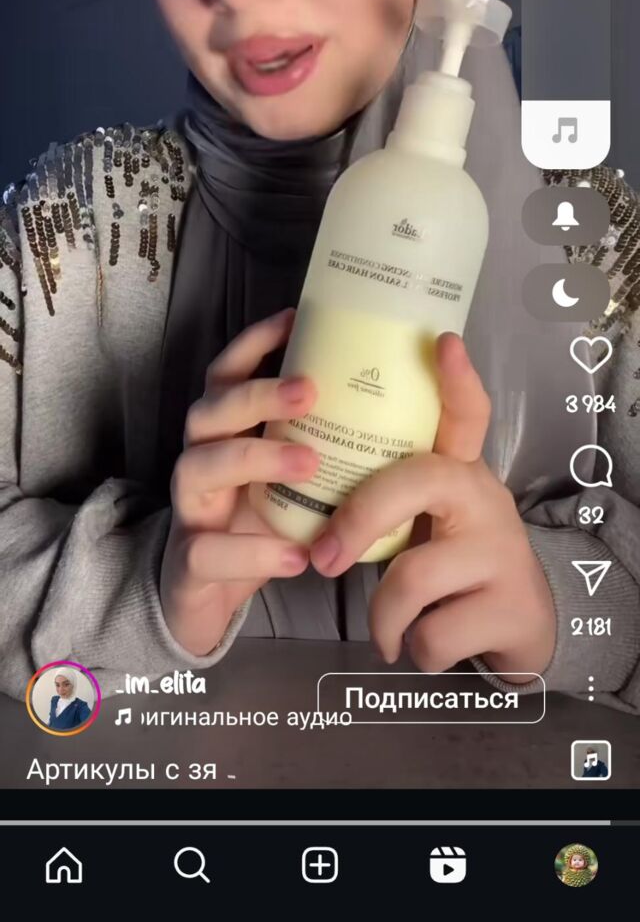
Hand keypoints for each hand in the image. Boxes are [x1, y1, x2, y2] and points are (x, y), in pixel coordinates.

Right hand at [160, 308, 319, 655]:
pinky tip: (296, 555)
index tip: (294, 319)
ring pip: (200, 469)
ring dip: (254, 459)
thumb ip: (343, 442)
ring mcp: (191, 512)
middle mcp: (203, 462)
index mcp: (229, 435)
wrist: (211, 602)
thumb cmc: (268, 528)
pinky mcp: (190, 564)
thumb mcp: (305, 483)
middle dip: (256, 394)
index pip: (227, 376)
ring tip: (309, 462)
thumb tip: (405, 394)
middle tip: (310, 390)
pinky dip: (253, 553)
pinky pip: (209, 551)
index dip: (252, 344)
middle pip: (209, 411)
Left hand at [309, 332, 555, 681]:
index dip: (455, 379)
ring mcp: (502, 553)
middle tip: (324, 559)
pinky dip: (413, 648)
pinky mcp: (510, 608)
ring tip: (385, 630)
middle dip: (359, 519)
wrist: (520, 629)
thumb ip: (385, 492)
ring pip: (413, 575)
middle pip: (418, 483)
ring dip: (383, 615)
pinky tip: (420, 646)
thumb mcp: (427, 519)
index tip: (443, 342)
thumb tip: (297, 465)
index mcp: (458, 473)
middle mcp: (485, 500)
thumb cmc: (452, 562)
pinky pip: (432, 633)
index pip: (464, 415)